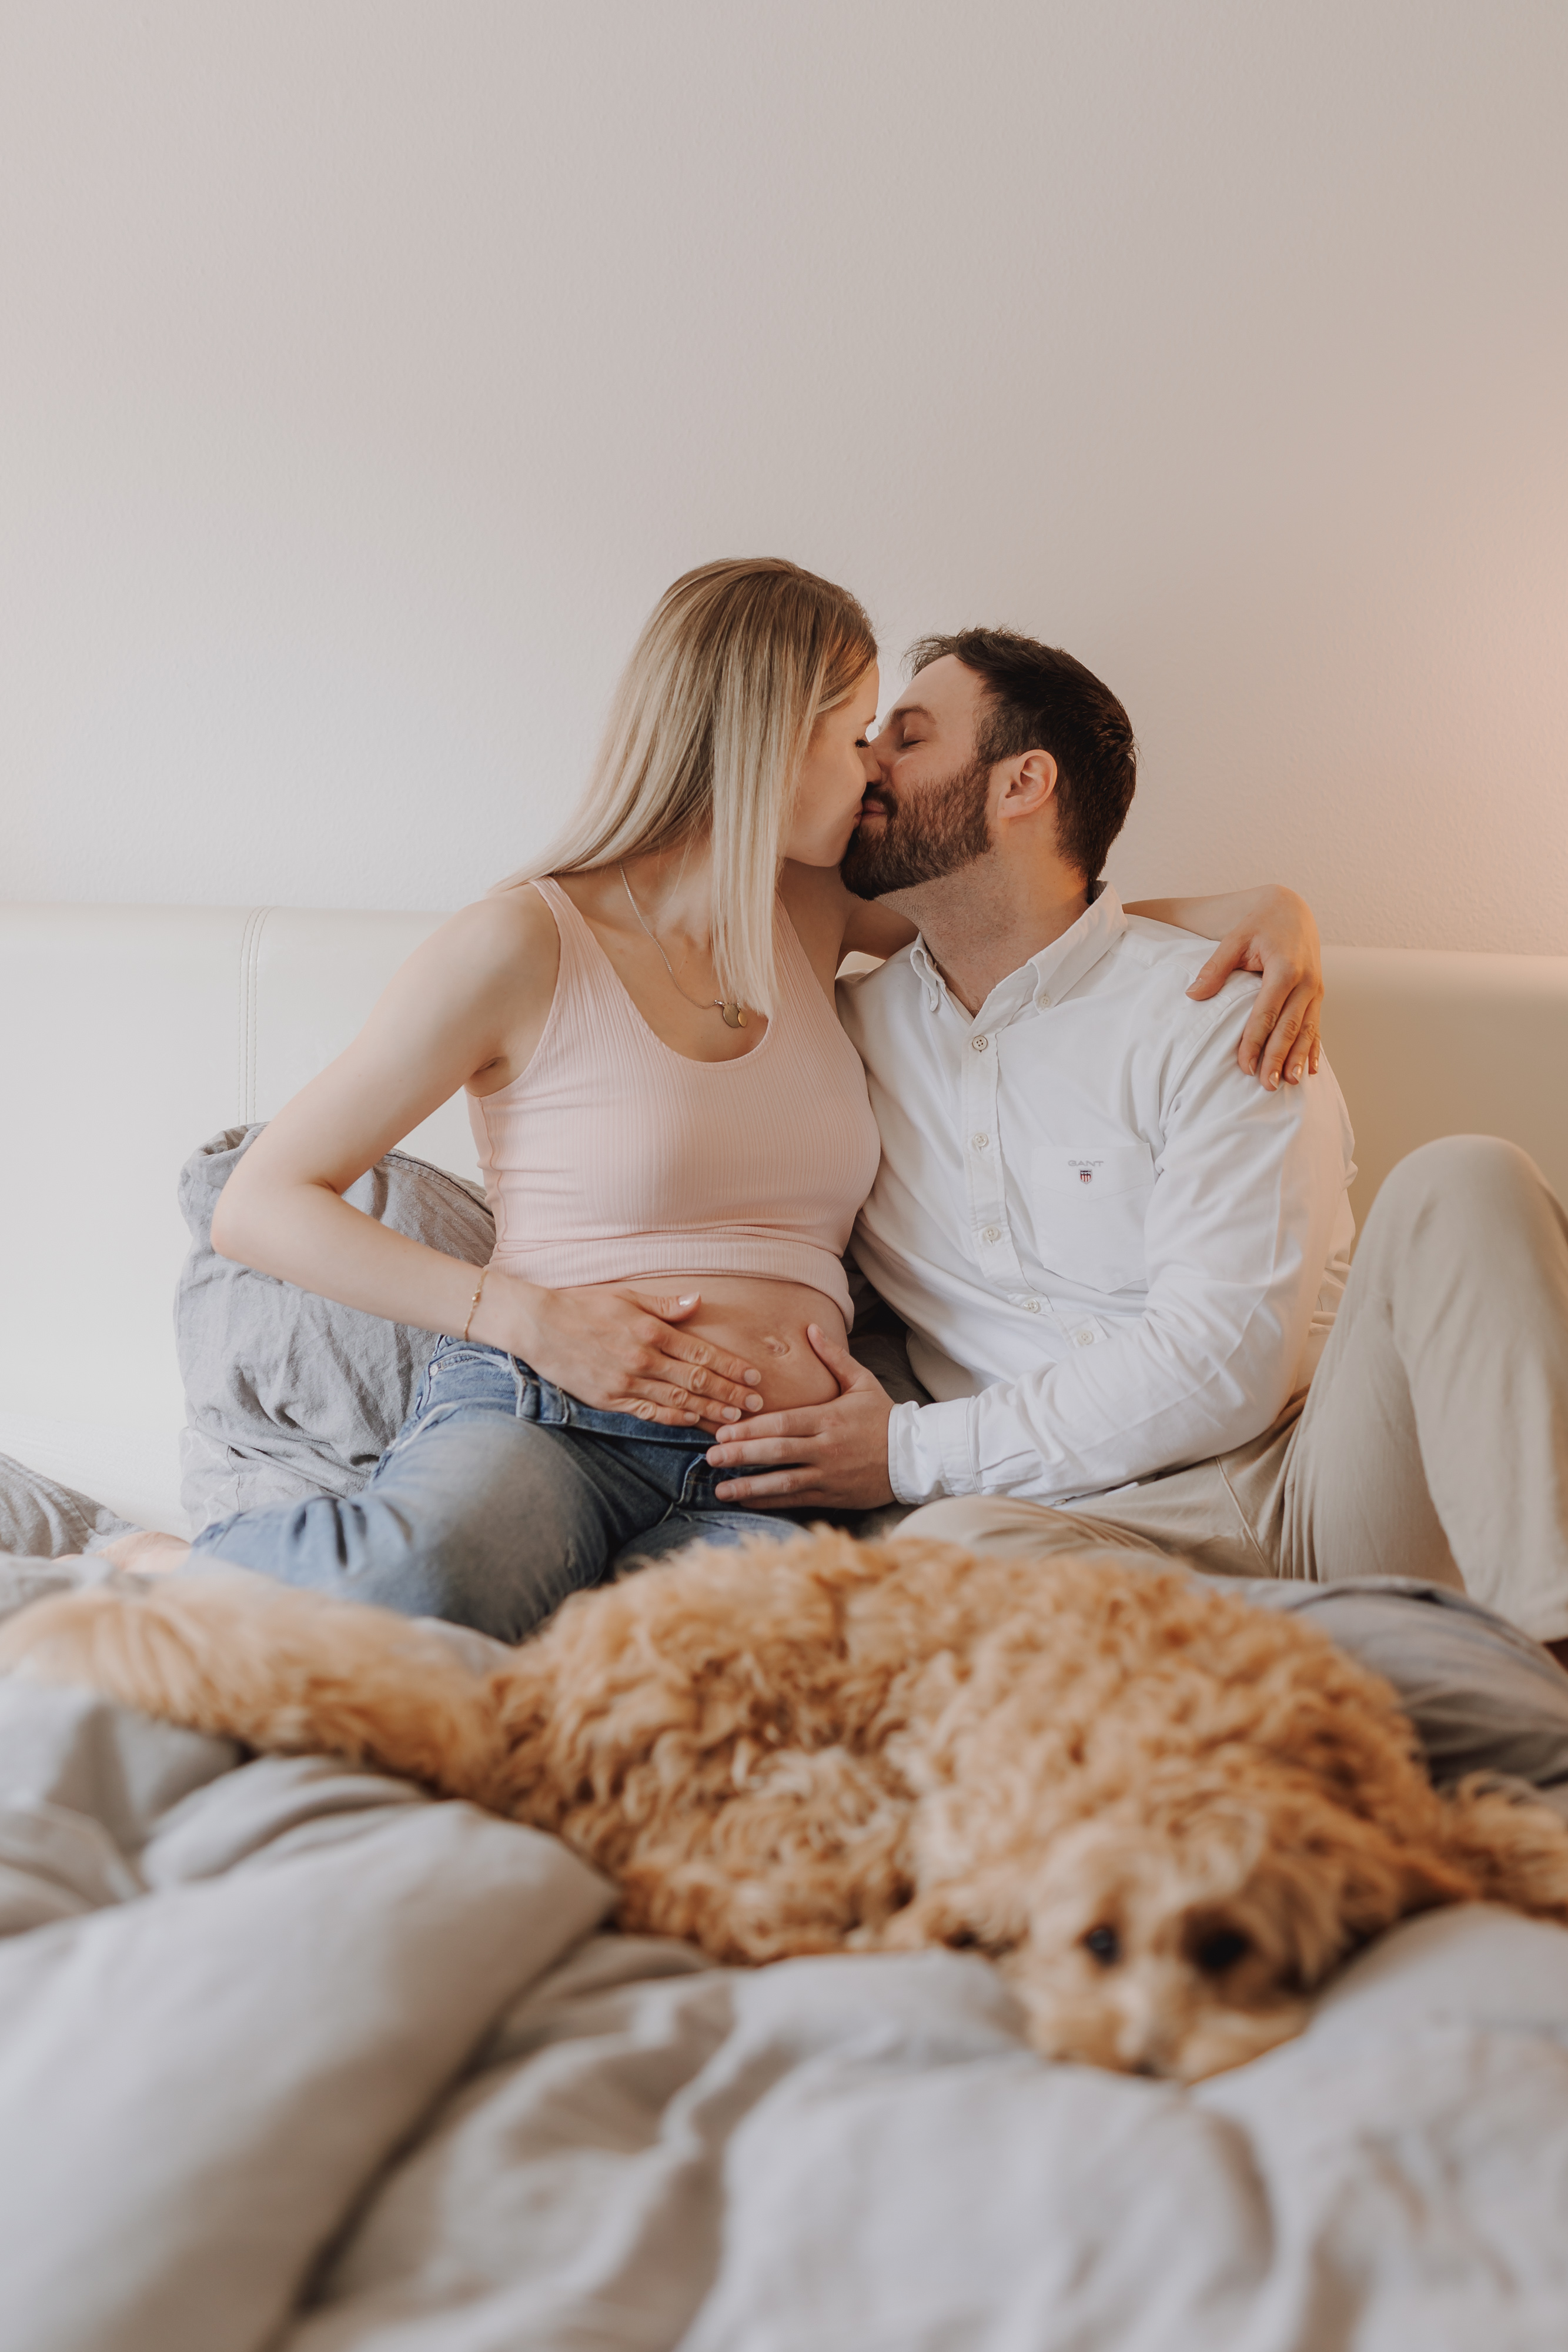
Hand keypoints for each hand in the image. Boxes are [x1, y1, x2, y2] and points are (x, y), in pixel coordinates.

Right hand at [494, 1281, 763, 1431]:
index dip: (731, 1367)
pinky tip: (693, 1422)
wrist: (538, 1325)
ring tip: (736, 1419)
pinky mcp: (610, 1399)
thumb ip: (664, 1306)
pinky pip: (649, 1413)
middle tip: (757, 1404)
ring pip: (677, 1400)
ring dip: (709, 1410)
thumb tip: (699, 1302)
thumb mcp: (626, 1295)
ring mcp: (626, 1382)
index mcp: (650, 1331)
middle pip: (696, 1380)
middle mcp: (642, 1359)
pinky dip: (674, 1418)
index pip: (701, 1352)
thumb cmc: (583, 1305)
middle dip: (730, 1393)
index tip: (754, 1376)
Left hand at [706, 1325, 895, 1507]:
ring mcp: (829, 1474)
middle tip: (711, 1458)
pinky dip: (770, 1501)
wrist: (916, 1456)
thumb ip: (833, 1357)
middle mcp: (826, 1448)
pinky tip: (747, 1500)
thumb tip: (811, 1328)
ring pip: (784, 1482)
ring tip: (720, 1489)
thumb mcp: (862, 1382)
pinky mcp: (834, 1495)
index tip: (723, 1432)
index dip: (750, 1429)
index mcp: (829, 1418)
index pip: (783, 1424)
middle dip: (741, 1455)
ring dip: (749, 1485)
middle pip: (777, 1452)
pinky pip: (796, 1499)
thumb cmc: (884, 1416)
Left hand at [1186, 885, 1322, 1088]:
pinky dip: (1313, 1048)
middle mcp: (1306, 981)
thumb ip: (1215, 967)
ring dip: (1298, 1058)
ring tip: (1289, 1084)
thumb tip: (1192, 995)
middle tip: (1267, 1085)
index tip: (1243, 1066)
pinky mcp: (1318, 994)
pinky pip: (1316, 1025)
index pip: (1267, 1012)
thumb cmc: (1259, 923)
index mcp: (1285, 968)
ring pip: (1307, 1030)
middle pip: (1289, 1027)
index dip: (1254, 1041)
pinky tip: (1310, 1070)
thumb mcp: (1235, 939)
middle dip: (1278, 1058)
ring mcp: (1315, 989)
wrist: (1291, 909)